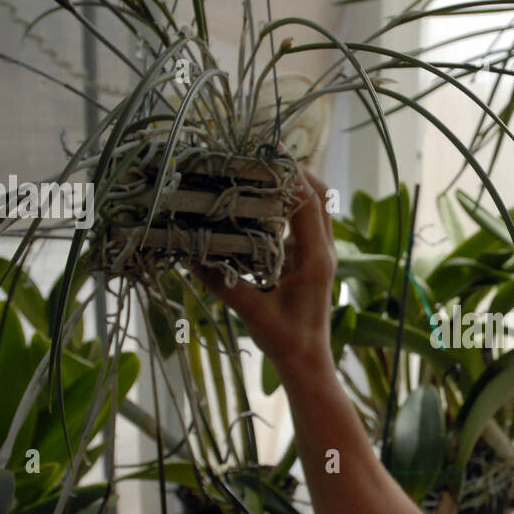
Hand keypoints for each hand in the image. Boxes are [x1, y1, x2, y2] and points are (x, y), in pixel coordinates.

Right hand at [196, 163, 336, 378]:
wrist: (307, 362)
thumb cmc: (285, 341)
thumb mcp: (250, 312)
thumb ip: (221, 282)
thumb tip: (189, 253)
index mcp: (316, 259)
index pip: (308, 203)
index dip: (290, 174)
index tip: (267, 151)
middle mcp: (324, 251)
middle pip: (320, 197)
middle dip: (295, 171)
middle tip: (264, 154)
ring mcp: (321, 254)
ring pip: (317, 208)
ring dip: (294, 187)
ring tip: (261, 170)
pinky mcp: (312, 261)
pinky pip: (306, 223)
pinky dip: (289, 207)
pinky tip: (261, 203)